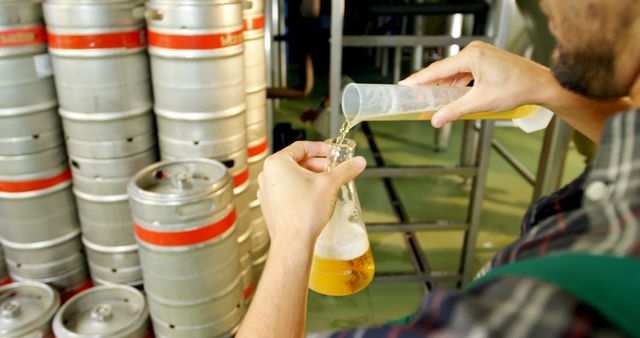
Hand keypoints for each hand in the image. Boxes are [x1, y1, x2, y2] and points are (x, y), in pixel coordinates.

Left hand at [257, 141, 366, 244]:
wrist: (293, 242)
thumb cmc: (304, 212)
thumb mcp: (329, 184)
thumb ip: (345, 170)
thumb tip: (359, 162)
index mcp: (277, 163)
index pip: (301, 147)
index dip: (321, 148)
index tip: (333, 153)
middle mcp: (268, 175)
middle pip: (297, 162)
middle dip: (318, 165)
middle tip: (335, 170)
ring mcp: (267, 191)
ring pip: (293, 177)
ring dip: (311, 178)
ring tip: (328, 184)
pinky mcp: (271, 205)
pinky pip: (288, 190)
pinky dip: (302, 190)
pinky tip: (316, 197)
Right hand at [399, 41, 554, 127]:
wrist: (540, 85)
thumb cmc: (517, 88)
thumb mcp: (480, 102)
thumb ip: (454, 110)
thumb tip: (436, 120)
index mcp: (471, 56)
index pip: (437, 69)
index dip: (419, 80)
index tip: (404, 85)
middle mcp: (475, 51)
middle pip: (444, 69)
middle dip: (430, 83)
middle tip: (414, 94)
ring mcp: (481, 54)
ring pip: (454, 71)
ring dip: (444, 85)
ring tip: (431, 98)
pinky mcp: (486, 60)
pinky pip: (465, 71)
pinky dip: (457, 83)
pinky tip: (452, 94)